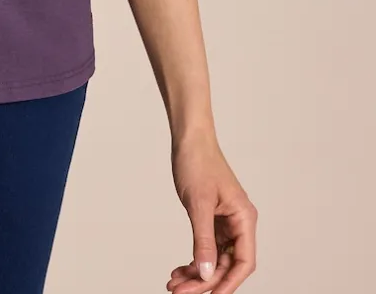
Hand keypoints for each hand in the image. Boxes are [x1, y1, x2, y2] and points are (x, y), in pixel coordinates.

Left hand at [166, 130, 256, 292]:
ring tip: (174, 283)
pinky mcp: (212, 218)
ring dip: (197, 272)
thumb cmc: (197, 162)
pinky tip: (180, 269)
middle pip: (226, 264)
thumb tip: (206, 273)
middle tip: (179, 292)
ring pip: (215, 258)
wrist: (188, 138)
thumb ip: (203, 241)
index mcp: (244, 218)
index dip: (227, 283)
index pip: (243, 262)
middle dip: (204, 280)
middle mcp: (239, 222)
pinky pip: (207, 247)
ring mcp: (226, 221)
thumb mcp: (198, 204)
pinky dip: (194, 259)